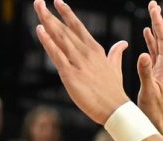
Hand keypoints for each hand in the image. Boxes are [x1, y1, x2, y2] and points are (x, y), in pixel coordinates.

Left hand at [33, 0, 131, 125]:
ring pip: (59, 38)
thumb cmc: (114, 90)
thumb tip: (123, 43)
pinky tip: (40, 30)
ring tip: (38, 8)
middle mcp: (85, 52)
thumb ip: (116, 53)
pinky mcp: (70, 75)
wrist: (115, 108)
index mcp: (95, 49)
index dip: (67, 13)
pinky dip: (48, 42)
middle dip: (51, 15)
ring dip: (47, 22)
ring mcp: (78, 62)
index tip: (58, 1)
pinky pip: (56, 55)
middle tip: (38, 2)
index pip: (78, 27)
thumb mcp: (115, 67)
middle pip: (65, 29)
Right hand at [136, 1, 162, 129]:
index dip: (158, 21)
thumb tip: (143, 54)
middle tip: (153, 5)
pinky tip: (146, 38)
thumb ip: (145, 72)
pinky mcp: (161, 76)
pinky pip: (156, 54)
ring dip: (155, 30)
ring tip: (150, 17)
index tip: (154, 6)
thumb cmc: (157, 113)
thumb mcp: (149, 92)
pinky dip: (152, 43)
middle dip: (158, 21)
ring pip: (160, 45)